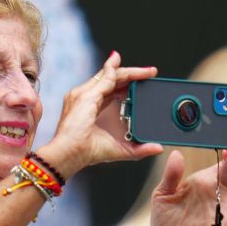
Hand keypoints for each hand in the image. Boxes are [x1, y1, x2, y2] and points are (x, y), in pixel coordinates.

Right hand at [37, 51, 163, 177]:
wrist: (69, 154)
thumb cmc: (84, 153)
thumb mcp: (118, 149)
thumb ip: (137, 148)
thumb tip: (157, 148)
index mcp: (90, 108)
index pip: (108, 89)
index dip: (123, 83)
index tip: (139, 80)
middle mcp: (85, 98)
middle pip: (110, 79)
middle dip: (131, 74)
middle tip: (149, 72)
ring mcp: (84, 94)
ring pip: (110, 76)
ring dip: (130, 71)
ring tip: (147, 71)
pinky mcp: (86, 95)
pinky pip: (106, 78)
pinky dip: (118, 71)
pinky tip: (133, 72)